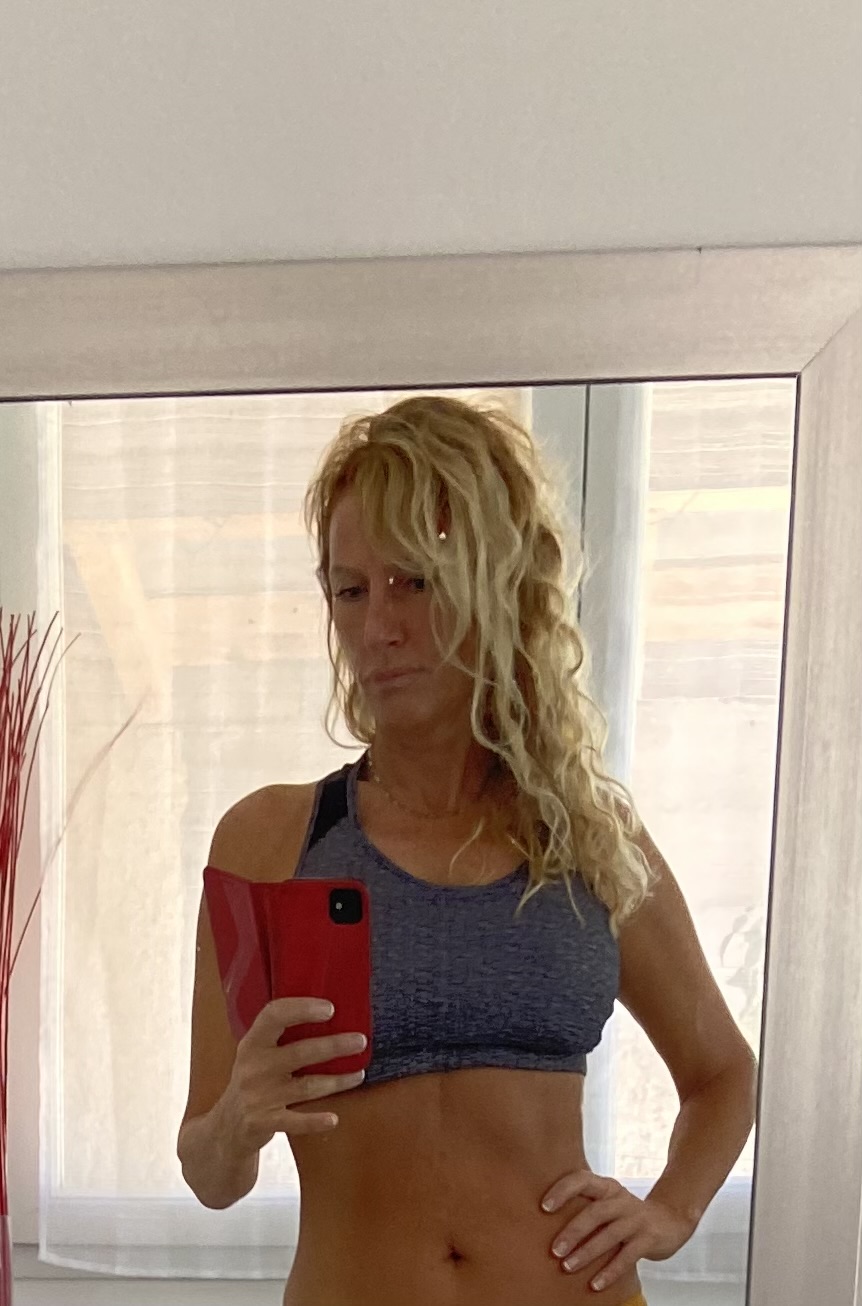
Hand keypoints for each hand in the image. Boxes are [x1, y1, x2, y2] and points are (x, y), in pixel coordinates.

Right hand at [220, 997, 366, 1153]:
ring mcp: (258, 1096)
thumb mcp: (256, 1052)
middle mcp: (254, 1067)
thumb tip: (328, 1012)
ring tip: (360, 1073)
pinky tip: (334, 1118)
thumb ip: (280, 1035)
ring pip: (306, 1086)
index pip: (274, 1016)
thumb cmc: (252, 1079)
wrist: (227, 1125)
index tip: (330, 1008)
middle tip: (360, 1040)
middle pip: (300, 1052)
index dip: (302, 1009)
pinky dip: (315, 1121)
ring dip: (337, 1080)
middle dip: (333, 1046)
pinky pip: (295, 1121)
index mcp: (253, 1043)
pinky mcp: (264, 1122)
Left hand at [540, 1170, 695, 1291]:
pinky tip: (595, 1284)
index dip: (563, 1190)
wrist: (670, 1219)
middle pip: (595, 1212)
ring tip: (567, 1267)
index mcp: (607, 1187)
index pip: (582, 1180)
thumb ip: (586, 1206)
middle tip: (554, 1250)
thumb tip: (545, 1222)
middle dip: (572, 1231)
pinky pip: (627, 1257)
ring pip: (609, 1235)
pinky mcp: (648, 1239)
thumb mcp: (609, 1202)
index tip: (544, 1206)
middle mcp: (621, 1200)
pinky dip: (610, 1272)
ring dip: (587, 1253)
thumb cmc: (627, 1213)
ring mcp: (636, 1219)